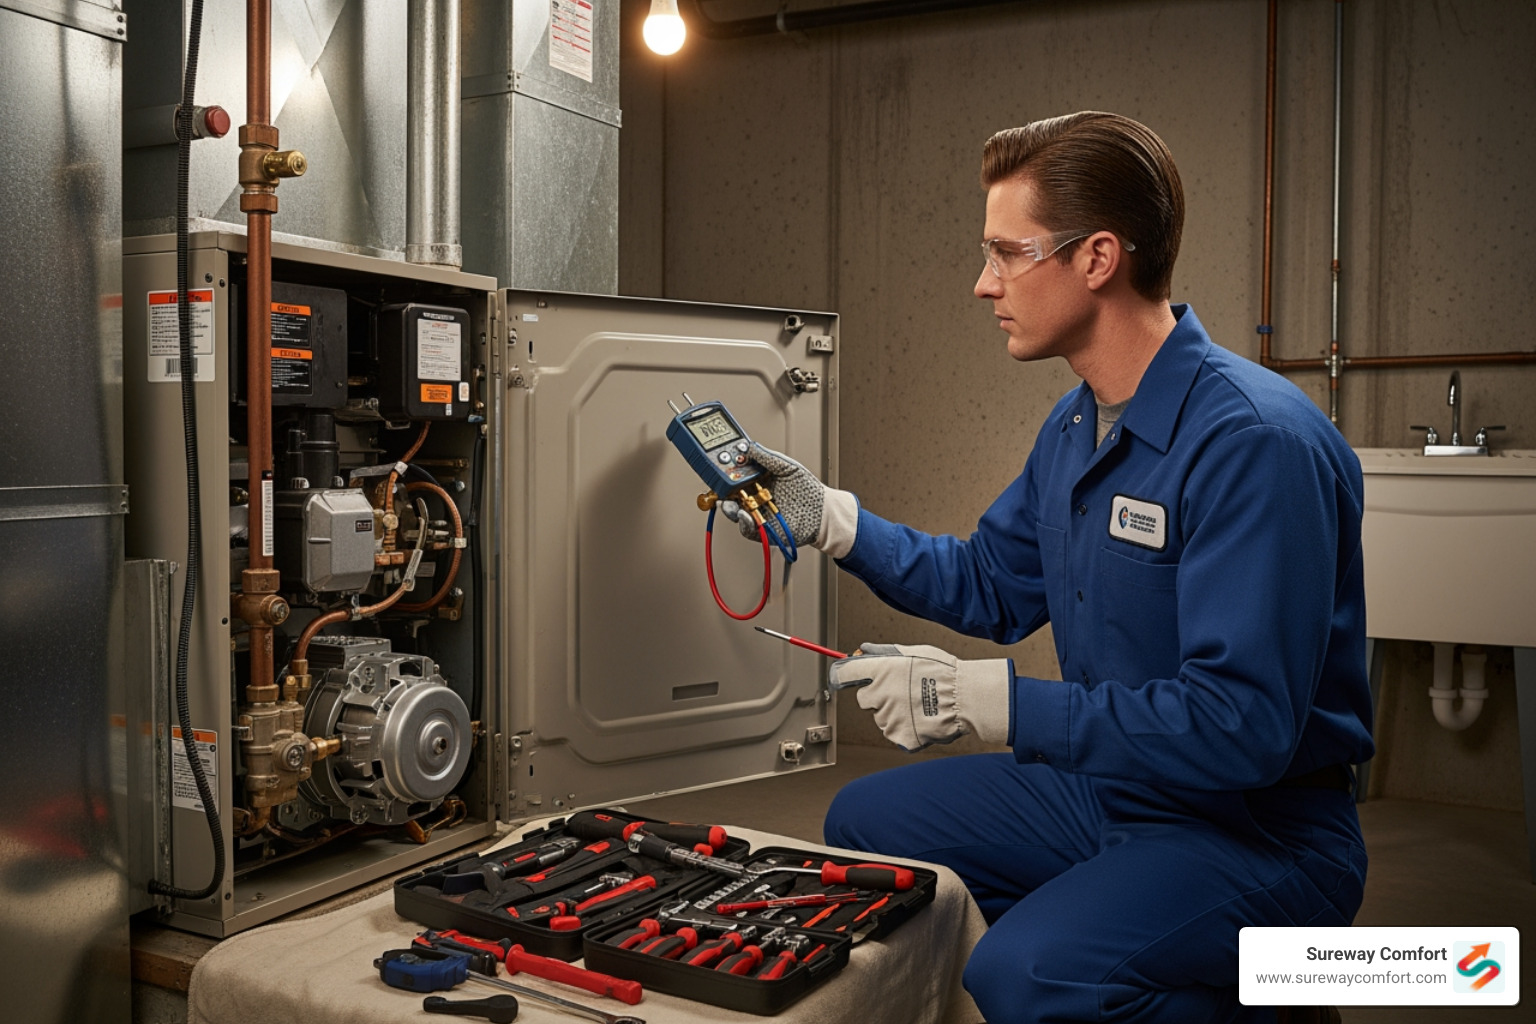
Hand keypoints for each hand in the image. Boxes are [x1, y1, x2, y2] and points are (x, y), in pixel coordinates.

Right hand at [720, 443, 857, 555]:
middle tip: (721, 483)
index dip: (727, 469)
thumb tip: (748, 447)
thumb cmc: (808, 489)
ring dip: (729, 506)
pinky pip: (747, 528)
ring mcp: (757, 513)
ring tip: (730, 502)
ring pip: (735, 511)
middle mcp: (754, 496)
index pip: (736, 474)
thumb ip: (767, 457)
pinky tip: (744, 514)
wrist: (823, 511)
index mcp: (758, 480)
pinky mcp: (762, 529)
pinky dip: (743, 522)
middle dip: (722, 488)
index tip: (721, 463)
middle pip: (730, 493)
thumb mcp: (788, 466)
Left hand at [828, 643, 1010, 750]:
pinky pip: (894, 733)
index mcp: (880, 670)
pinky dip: (905, 729)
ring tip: (918, 705)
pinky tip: (921, 719)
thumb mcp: (913, 652)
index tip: (842, 678)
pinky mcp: (898, 736)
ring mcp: (888, 717)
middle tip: (902, 692)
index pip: (844, 672)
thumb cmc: (943, 671)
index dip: (843, 675)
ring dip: (893, 713)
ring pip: (881, 718)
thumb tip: (862, 650)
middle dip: (878, 696)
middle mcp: (879, 694)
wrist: (965, 698)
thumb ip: (883, 653)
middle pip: (864, 699)